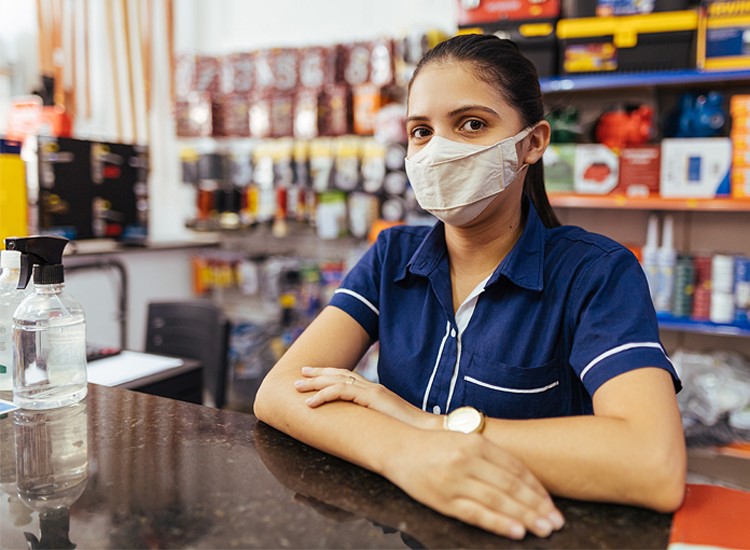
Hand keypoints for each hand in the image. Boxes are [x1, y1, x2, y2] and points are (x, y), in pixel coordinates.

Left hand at [294, 366, 436, 428]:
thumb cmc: (409, 433)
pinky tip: (310, 403)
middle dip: (318, 374)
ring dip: (315, 383)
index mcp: (375, 392)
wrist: (429, 431)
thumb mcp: (385, 425)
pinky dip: (323, 396)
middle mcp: (372, 388)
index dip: (329, 375)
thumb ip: (372, 422)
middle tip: (300, 374)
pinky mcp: (372, 398)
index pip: (348, 378)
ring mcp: (373, 391)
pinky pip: (341, 393)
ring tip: (297, 388)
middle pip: (340, 375)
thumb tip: (359, 430)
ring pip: (337, 381)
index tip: (313, 375)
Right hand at [385, 429, 564, 539]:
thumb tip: (523, 479)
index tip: (552, 503)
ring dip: (525, 516)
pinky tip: (516, 532)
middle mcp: (467, 460)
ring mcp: (455, 480)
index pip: (515, 467)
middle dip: (537, 505)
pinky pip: (476, 514)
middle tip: (557, 521)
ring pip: (497, 500)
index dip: (536, 487)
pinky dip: (498, 523)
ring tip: (544, 529)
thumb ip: (490, 455)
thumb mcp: (463, 440)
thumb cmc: (434, 446)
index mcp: (475, 443)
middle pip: (510, 485)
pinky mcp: (443, 499)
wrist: (397, 448)